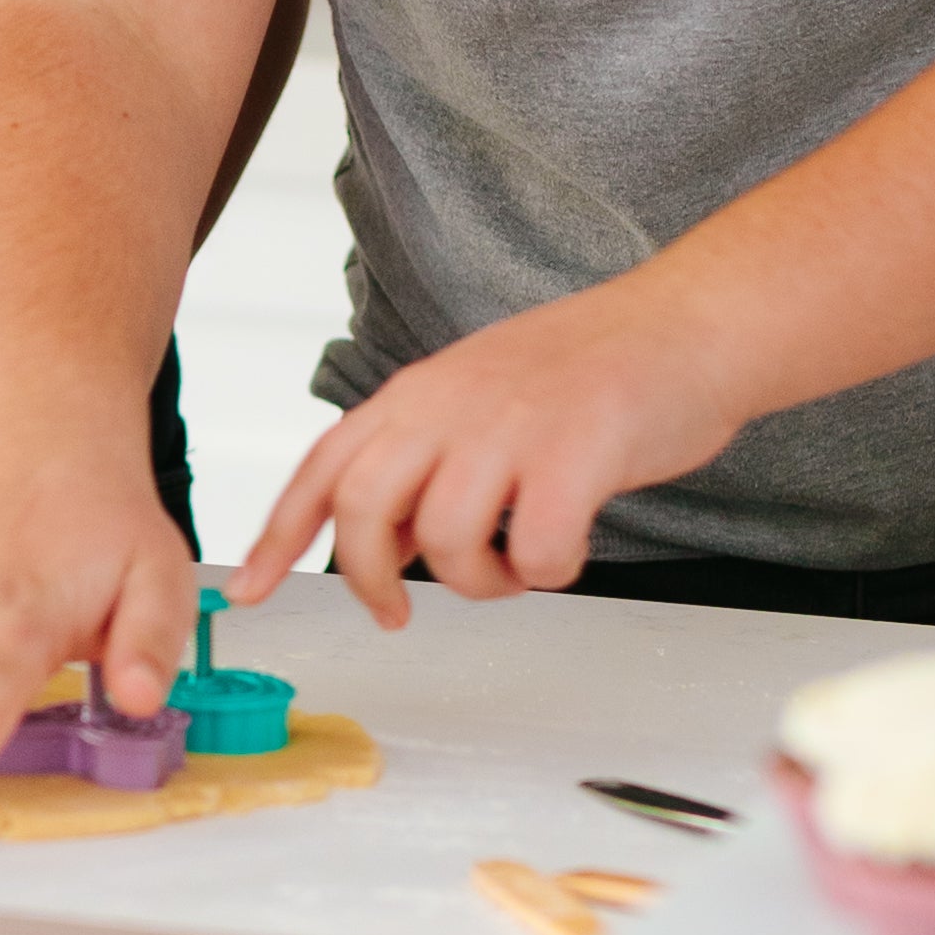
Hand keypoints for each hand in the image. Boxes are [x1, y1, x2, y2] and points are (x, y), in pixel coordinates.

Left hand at [233, 287, 733, 623]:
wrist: (688, 324)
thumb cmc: (592, 369)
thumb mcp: (480, 397)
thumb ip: (424, 457)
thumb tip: (379, 542)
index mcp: (421, 392)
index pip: (324, 465)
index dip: (277, 533)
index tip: (246, 591)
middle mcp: (453, 404)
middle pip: (363, 508)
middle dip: (368, 577)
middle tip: (397, 611)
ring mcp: (514, 427)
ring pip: (444, 541)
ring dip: (475, 581)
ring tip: (512, 566)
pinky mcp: (577, 456)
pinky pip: (535, 553)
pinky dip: (547, 572)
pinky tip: (569, 548)